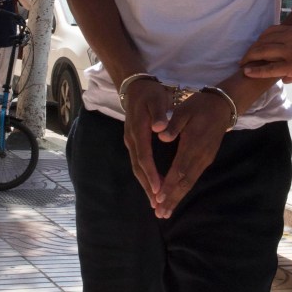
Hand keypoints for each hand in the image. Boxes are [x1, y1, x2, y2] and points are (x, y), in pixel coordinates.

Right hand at [122, 78, 172, 208]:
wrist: (134, 86)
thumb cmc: (149, 93)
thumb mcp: (156, 99)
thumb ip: (159, 114)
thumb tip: (160, 128)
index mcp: (139, 131)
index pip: (144, 157)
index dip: (151, 173)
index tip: (158, 188)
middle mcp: (132, 139)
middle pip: (138, 168)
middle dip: (147, 186)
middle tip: (157, 204)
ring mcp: (130, 141)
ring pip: (136, 167)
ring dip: (145, 184)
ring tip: (154, 201)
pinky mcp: (133, 142)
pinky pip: (138, 162)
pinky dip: (144, 175)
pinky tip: (152, 184)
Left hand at [152, 91, 233, 218]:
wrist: (223, 107)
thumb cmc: (200, 106)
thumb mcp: (184, 110)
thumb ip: (173, 124)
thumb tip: (162, 137)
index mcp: (192, 143)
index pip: (179, 168)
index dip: (169, 184)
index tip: (159, 198)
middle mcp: (200, 156)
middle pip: (185, 182)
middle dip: (172, 199)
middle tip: (160, 214)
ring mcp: (205, 159)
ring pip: (190, 182)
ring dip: (177, 197)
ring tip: (166, 212)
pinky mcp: (207, 159)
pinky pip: (194, 178)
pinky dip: (183, 189)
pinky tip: (176, 196)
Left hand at [241, 24, 291, 83]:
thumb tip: (286, 77)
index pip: (270, 31)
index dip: (259, 39)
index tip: (254, 47)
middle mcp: (291, 37)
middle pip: (263, 40)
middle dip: (251, 49)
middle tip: (243, 58)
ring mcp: (291, 51)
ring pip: (263, 51)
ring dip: (249, 57)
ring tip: (241, 64)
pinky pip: (269, 68)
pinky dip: (256, 70)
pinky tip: (248, 72)